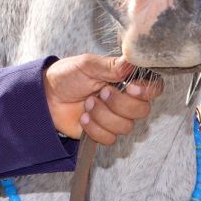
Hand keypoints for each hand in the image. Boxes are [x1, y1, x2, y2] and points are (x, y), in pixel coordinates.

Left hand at [43, 55, 162, 145]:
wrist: (47, 97)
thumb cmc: (68, 76)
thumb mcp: (87, 64)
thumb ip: (111, 65)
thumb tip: (132, 62)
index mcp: (126, 79)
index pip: (153, 88)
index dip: (147, 91)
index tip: (131, 88)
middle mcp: (125, 99)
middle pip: (142, 111)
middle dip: (118, 104)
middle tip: (100, 93)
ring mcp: (115, 117)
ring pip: (125, 126)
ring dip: (102, 115)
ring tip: (87, 103)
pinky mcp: (104, 133)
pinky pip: (109, 138)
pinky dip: (94, 128)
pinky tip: (84, 118)